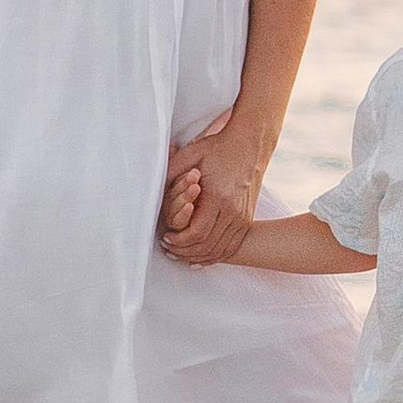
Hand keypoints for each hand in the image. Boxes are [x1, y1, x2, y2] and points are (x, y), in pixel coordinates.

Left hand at [159, 119, 267, 264]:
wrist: (249, 144)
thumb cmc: (217, 149)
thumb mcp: (189, 156)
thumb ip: (170, 176)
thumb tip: (154, 194)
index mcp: (218, 197)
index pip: (196, 233)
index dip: (178, 240)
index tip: (166, 238)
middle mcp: (234, 211)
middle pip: (207, 245)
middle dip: (184, 252)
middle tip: (169, 249)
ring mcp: (243, 217)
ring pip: (220, 250)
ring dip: (199, 256)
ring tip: (182, 255)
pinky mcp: (247, 219)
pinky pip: (232, 246)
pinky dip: (216, 255)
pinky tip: (202, 258)